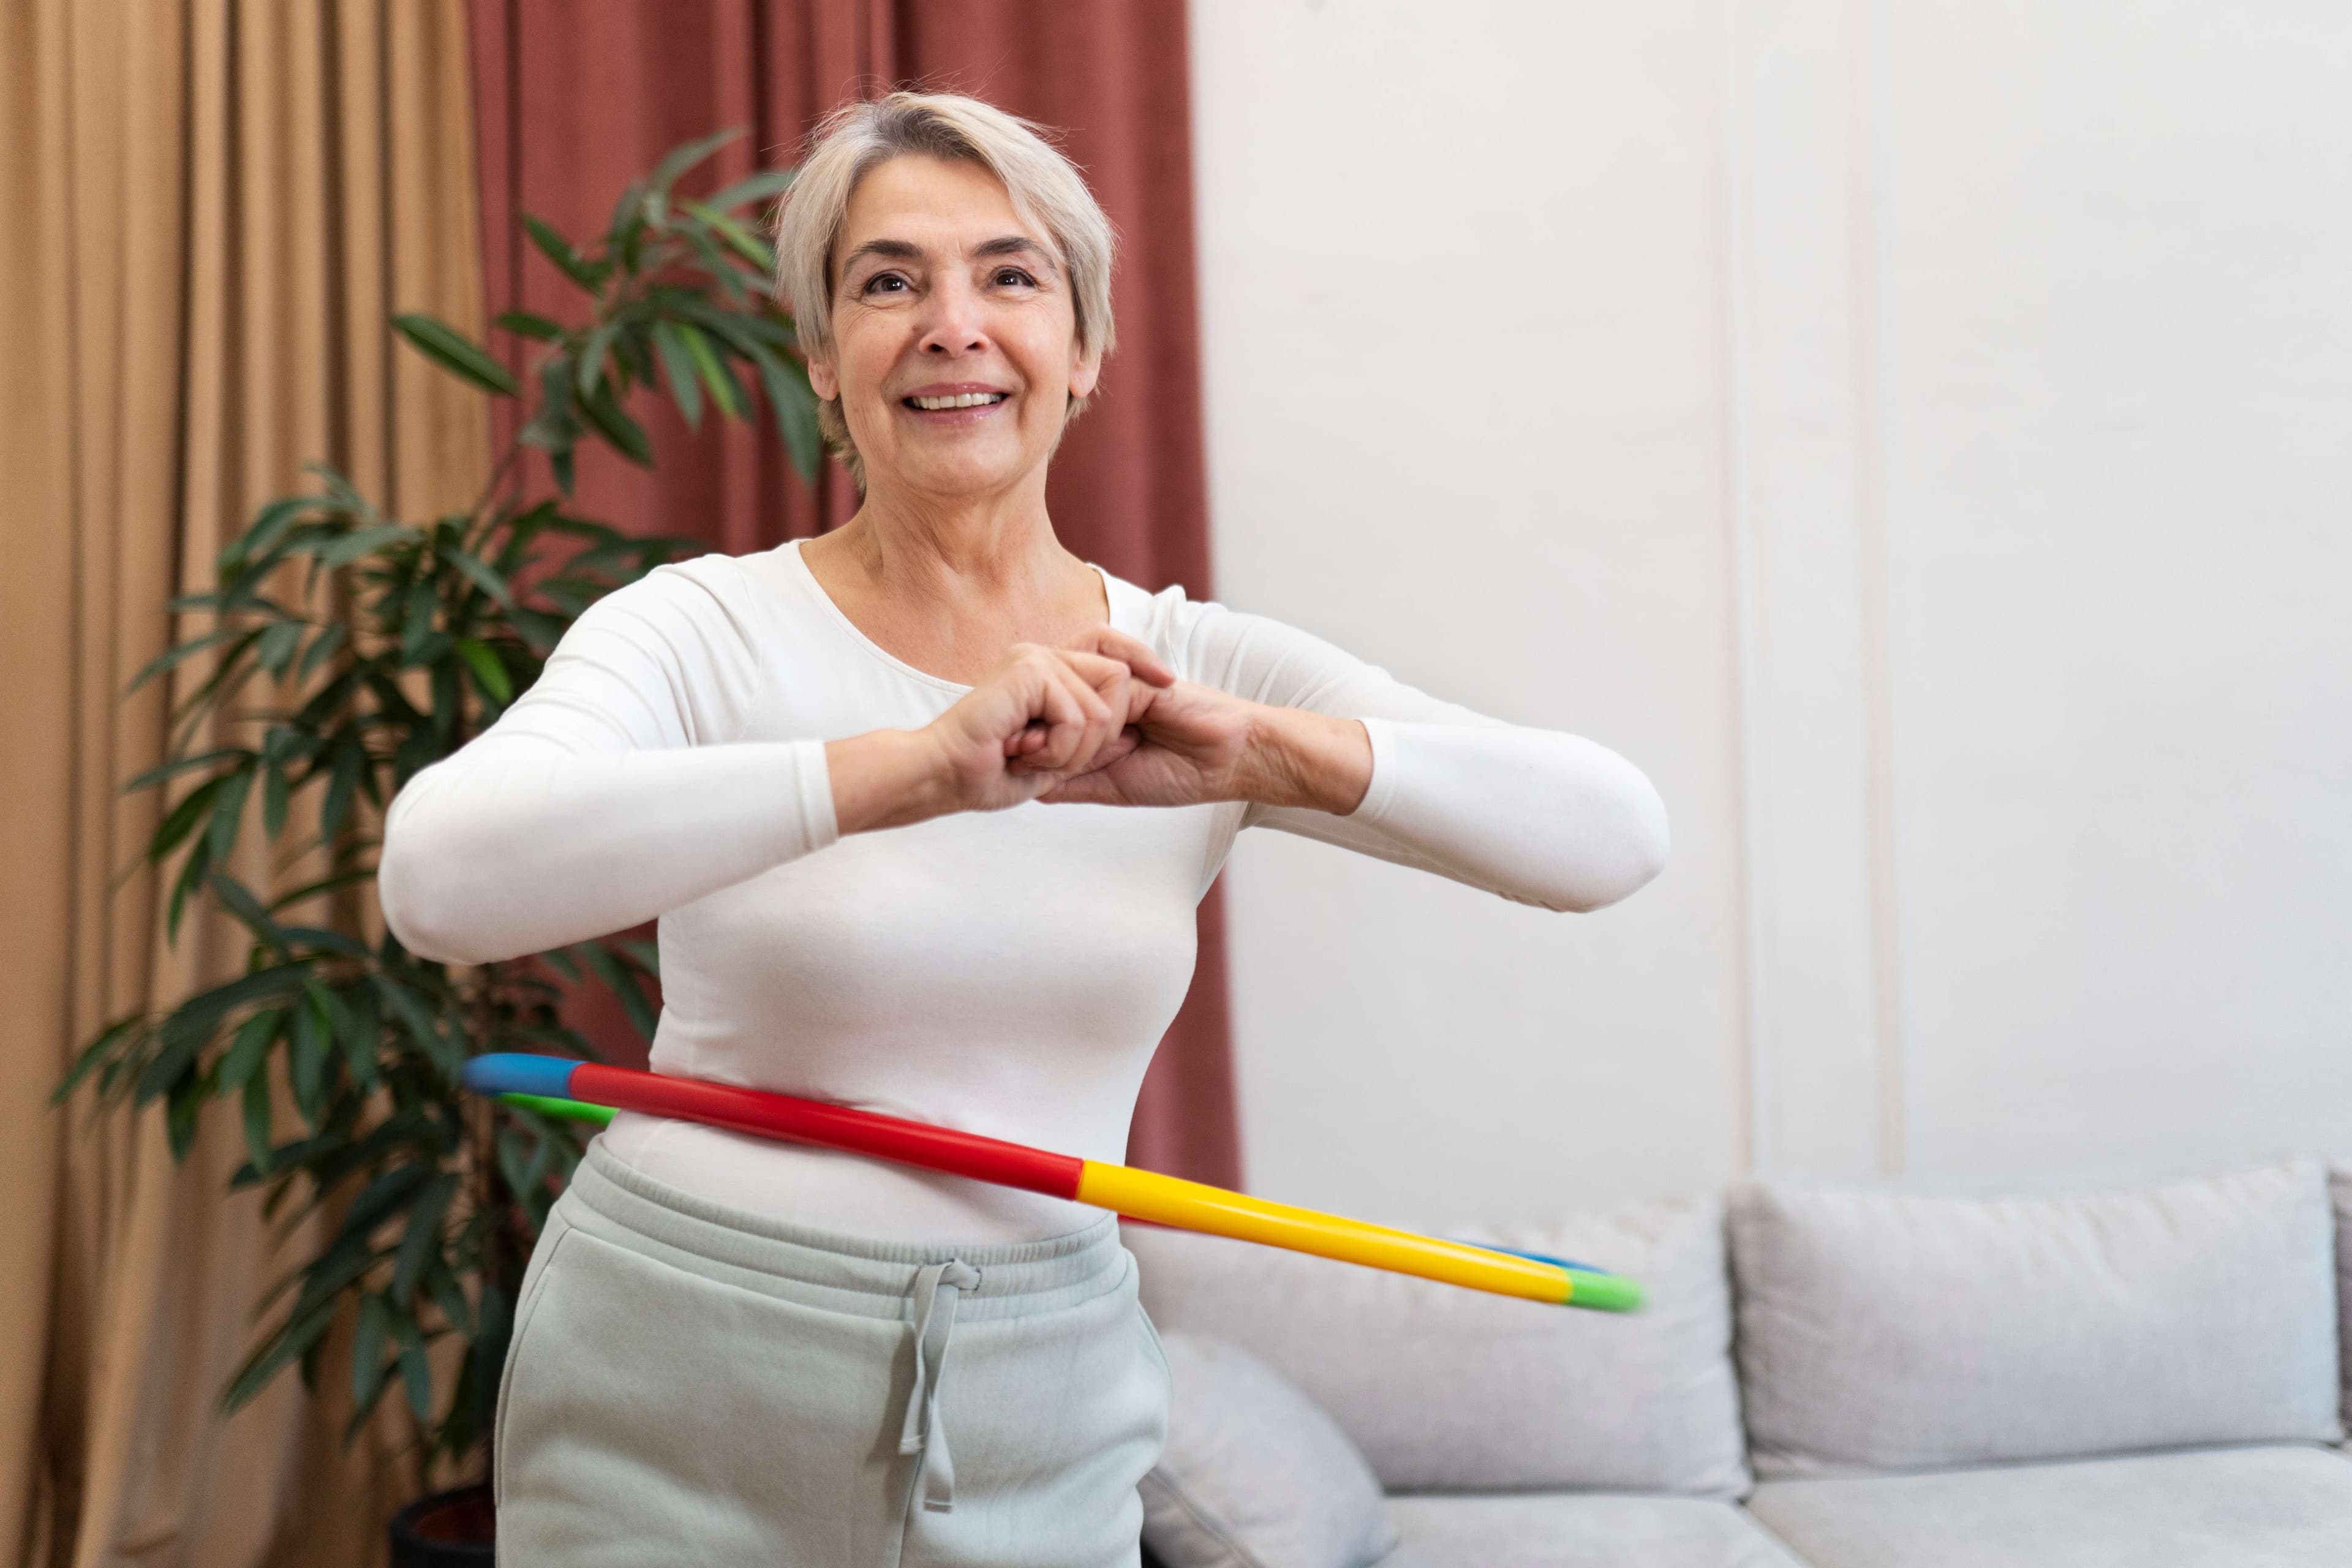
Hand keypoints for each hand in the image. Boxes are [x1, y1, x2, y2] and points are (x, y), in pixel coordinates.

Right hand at [826, 627, 1176, 833]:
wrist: (943, 776)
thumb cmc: (986, 774)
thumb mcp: (1052, 761)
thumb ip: (1089, 744)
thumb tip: (1131, 733)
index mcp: (1047, 672)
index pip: (1110, 650)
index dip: (1143, 660)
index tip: (1169, 682)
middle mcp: (1043, 657)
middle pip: (1118, 678)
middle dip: (1102, 733)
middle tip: (1053, 758)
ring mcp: (1035, 659)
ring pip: (1101, 706)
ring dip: (1074, 750)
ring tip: (1032, 757)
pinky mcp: (1029, 670)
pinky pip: (1079, 716)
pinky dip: (1060, 748)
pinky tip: (1026, 753)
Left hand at [1040, 679, 1372, 814]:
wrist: (1230, 761)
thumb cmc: (1180, 775)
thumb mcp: (1112, 789)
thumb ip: (1071, 784)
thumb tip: (1026, 787)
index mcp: (1094, 723)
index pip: (1047, 720)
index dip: (1026, 737)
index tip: (1013, 759)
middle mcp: (1100, 699)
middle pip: (1049, 699)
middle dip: (1033, 725)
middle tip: (1023, 749)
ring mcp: (1118, 685)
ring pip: (1068, 691)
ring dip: (1063, 725)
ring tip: (1066, 747)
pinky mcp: (1139, 676)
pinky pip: (1104, 686)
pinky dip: (1099, 718)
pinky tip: (1115, 739)